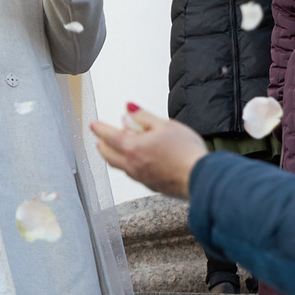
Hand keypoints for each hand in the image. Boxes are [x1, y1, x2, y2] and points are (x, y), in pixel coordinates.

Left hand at [89, 105, 210, 199]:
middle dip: (103, 146)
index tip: (93, 125)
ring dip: (114, 156)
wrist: (201, 178)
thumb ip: (144, 116)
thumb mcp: (165, 125)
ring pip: (120, 166)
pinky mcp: (152, 185)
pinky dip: (128, 164)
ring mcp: (142, 178)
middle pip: (109, 155)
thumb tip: (129, 109)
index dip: (100, 129)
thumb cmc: (186, 151)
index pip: (109, 136)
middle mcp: (133, 165)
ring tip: (117, 148)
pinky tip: (138, 160)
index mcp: (133, 148)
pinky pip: (133, 173)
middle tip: (100, 140)